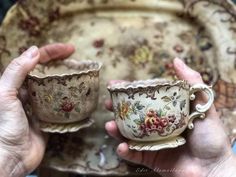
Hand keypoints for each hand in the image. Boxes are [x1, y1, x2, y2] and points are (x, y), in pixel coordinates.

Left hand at [0, 44, 74, 176]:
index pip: (36, 61)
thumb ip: (17, 72)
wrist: (10, 157)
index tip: (69, 49)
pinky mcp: (49, 118)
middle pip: (48, 72)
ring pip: (57, 87)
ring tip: (82, 75)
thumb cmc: (3, 126)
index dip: (52, 52)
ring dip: (68, 80)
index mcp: (18, 83)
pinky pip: (62, 105)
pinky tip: (80, 96)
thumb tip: (34, 50)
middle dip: (63, 63)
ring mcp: (41, 105)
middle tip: (78, 60)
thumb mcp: (5, 95)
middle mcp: (30, 92)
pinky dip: (70, 99)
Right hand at [105, 58, 235, 176]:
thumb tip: (176, 60)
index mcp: (165, 113)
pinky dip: (125, 151)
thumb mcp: (203, 105)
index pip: (143, 99)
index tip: (114, 85)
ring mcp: (151, 143)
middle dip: (116, 110)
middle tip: (107, 104)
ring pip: (128, 135)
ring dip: (116, 130)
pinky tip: (122, 147)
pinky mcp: (149, 159)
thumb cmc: (210, 137)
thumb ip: (191, 82)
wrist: (214, 168)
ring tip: (110, 126)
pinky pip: (133, 155)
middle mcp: (156, 127)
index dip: (128, 92)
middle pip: (131, 116)